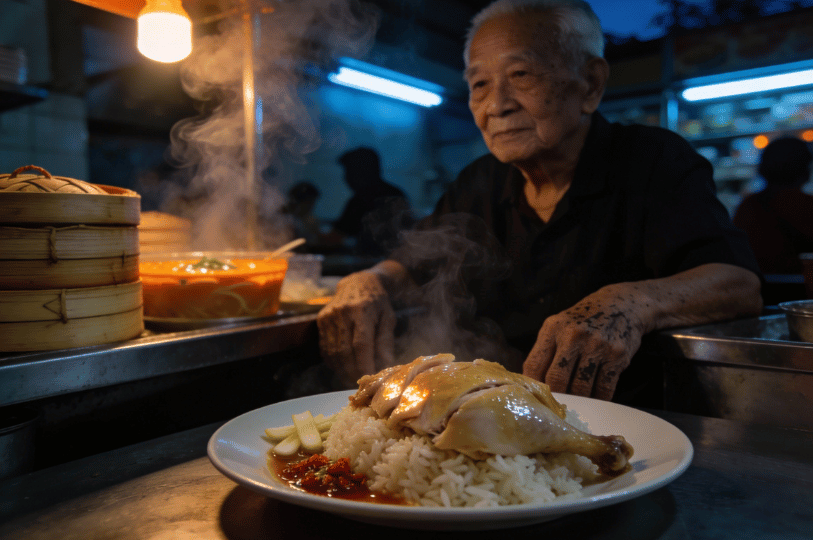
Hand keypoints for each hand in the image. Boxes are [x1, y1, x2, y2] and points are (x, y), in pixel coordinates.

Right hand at [317, 271, 396, 386]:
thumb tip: (386, 366)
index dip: (364, 365)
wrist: (357, 282)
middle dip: (352, 371)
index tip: (371, 378)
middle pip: (344, 351)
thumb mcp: (388, 318)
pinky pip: (325, 347)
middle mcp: (342, 313)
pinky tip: (342, 367)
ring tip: (352, 378)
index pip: (361, 344)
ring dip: (342, 369)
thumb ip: (386, 341)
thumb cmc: (377, 302)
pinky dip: (333, 361)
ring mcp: (329, 316)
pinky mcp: (321, 320)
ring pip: (333, 352)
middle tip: (361, 384)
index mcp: (362, 311)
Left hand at [522, 285, 646, 399]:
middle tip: (556, 406)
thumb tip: (533, 383)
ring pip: (580, 388)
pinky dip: (597, 399)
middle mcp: (573, 336)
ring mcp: (597, 346)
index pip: (534, 365)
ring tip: (574, 404)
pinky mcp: (617, 356)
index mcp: (554, 328)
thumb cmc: (584, 320)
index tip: (536, 396)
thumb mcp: (559, 325)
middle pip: (556, 379)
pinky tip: (593, 400)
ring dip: (577, 400)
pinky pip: (603, 388)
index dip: (533, 386)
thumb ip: (545, 350)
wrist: (622, 304)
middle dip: (555, 396)